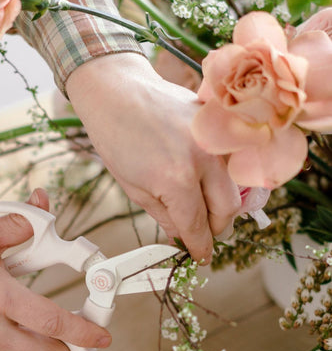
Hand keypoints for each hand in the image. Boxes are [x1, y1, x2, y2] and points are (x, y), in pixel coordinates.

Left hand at [65, 53, 241, 262]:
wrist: (118, 93)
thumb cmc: (116, 139)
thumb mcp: (134, 188)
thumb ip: (164, 215)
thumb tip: (182, 236)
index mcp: (177, 180)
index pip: (198, 226)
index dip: (200, 247)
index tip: (200, 257)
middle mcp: (204, 160)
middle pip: (227, 210)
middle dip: (215, 229)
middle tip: (200, 234)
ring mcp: (216, 140)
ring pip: (235, 186)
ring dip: (222, 205)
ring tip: (201, 208)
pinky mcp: (219, 126)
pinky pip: (231, 162)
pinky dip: (222, 178)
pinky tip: (205, 181)